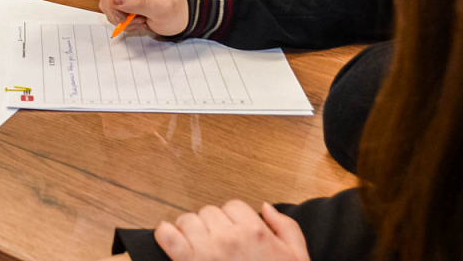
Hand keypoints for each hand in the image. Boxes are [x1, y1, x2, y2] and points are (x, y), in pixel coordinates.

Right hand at [99, 0, 186, 35]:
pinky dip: (121, 17)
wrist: (179, 17)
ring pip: (108, 0)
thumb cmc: (176, 11)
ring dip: (121, 16)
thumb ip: (140, 1)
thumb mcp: (163, 9)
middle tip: (136, 21)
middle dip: (119, 11)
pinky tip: (136, 18)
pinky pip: (111, 5)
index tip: (123, 17)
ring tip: (141, 20)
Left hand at [154, 201, 308, 260]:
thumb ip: (285, 227)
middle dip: (212, 225)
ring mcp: (206, 250)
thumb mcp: (297, 257)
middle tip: (217, 243)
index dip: (233, 219)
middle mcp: (229, 237)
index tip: (234, 233)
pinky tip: (172, 240)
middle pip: (209, 212)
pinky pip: (167, 236)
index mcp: (254, 232)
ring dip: (191, 230)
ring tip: (198, 246)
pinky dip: (166, 234)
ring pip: (188, 220)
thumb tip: (265, 207)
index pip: (233, 206)